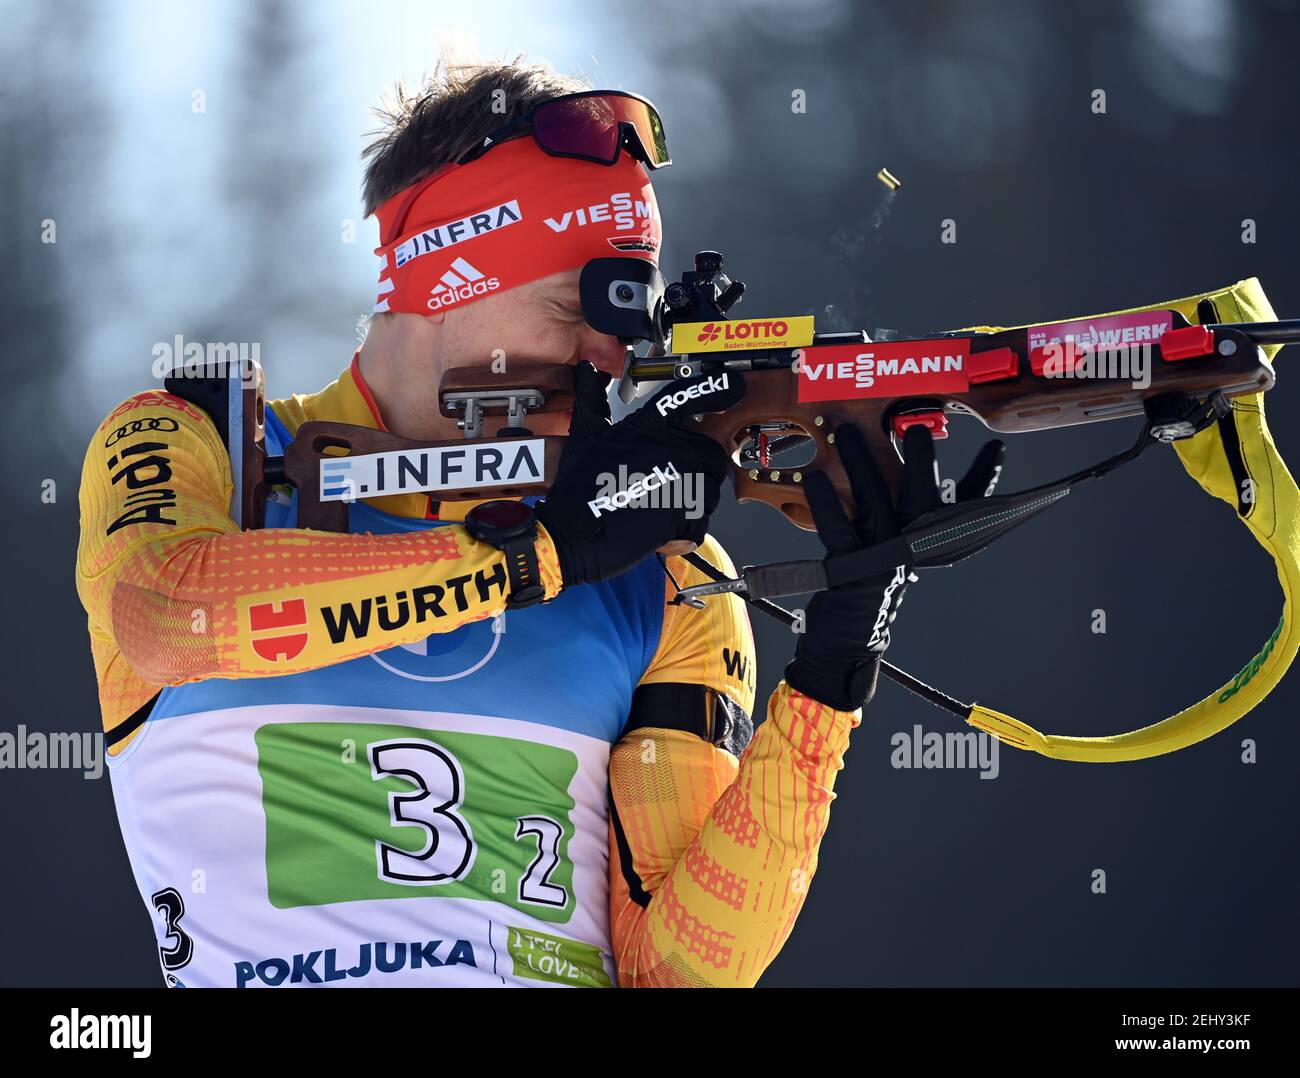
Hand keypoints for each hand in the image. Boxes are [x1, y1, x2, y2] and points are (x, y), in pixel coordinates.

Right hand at [537, 362, 745, 587]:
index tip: (733, 387)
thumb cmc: (578, 490)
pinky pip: (702, 521)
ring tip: (663, 509)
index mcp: (647, 425)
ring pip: (711, 491)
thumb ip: (593, 403)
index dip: (715, 390)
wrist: (575, 533)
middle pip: (712, 454)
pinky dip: (686, 532)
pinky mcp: (684, 511)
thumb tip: (587, 373)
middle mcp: (670, 446)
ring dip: (694, 505)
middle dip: (702, 472)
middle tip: (677, 486)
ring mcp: (680, 478)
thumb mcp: (585, 437)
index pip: (688, 397)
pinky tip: (662, 530)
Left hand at [784, 423, 1005, 710]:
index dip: (982, 481)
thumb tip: (906, 481)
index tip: (996, 451)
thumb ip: (902, 520)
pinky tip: (815, 478)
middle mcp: (908, 552)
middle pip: (922, 501)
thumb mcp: (894, 554)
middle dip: (921, 465)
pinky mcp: (849, 571)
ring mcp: (880, 560)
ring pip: (876, 503)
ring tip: (850, 432)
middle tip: (918, 431)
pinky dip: (826, 504)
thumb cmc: (869, 593)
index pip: (963, 510)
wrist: (847, 645)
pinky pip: (838, 530)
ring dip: (861, 465)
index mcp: (925, 547)